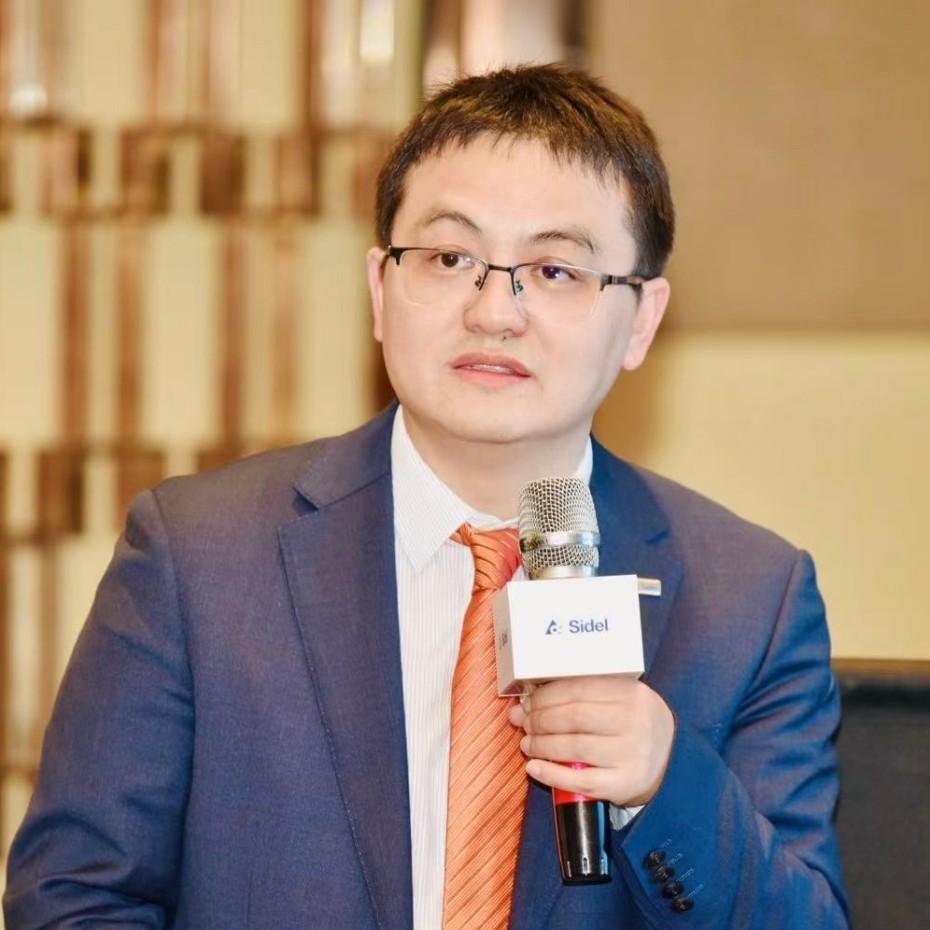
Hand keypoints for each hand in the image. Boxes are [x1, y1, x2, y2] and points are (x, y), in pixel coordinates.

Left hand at [508, 675, 674, 807]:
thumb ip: (582, 696)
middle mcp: (633, 722)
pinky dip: (551, 774)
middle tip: (524, 723)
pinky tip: (534, 768)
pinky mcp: (623, 784)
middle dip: (540, 720)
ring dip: (542, 745)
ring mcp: (629, 755)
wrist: (673, 764)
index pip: (578, 689)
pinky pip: (580, 781)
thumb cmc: (635, 726)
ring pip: (574, 748)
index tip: (528, 701)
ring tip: (528, 744)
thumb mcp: (621, 700)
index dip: (546, 696)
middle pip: (573, 717)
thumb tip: (527, 703)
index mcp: (631, 694)